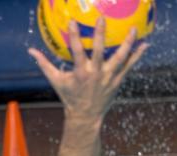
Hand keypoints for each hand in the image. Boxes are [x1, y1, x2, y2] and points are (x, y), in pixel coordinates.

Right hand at [28, 18, 147, 121]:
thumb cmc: (69, 97)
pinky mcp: (117, 81)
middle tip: (102, 18)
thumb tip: (30, 50)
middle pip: (98, 51)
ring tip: (134, 28)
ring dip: (127, 43)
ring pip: (120, 58)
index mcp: (80, 73)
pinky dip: (137, 55)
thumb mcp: (56, 80)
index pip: (76, 51)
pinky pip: (129, 65)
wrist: (86, 117)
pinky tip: (145, 44)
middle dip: (100, 34)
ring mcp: (108, 78)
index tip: (72, 21)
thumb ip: (44, 64)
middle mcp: (96, 74)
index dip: (73, 36)